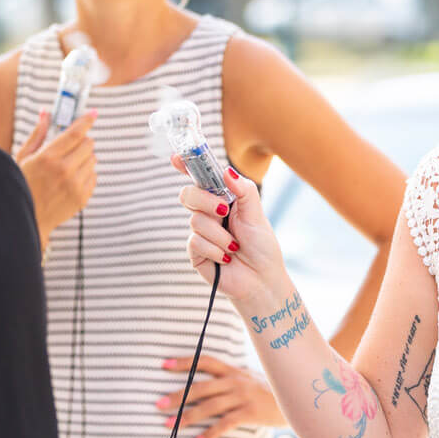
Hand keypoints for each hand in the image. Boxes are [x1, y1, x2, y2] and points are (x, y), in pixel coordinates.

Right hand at [16, 109, 96, 244]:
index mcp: (47, 158)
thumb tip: (45, 113)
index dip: (86, 121)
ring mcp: (75, 186)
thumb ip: (38, 134)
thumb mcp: (23, 158)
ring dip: (84, 158)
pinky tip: (71, 179)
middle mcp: (64, 171)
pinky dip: (86, 174)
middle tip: (70, 147)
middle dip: (81, 141)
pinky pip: (94, 176)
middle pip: (88, 144)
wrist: (25, 219)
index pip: (75, 133)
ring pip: (93, 159)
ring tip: (67, 166)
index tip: (93, 113)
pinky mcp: (82, 198)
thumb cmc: (22, 185)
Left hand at [156, 355, 286, 437]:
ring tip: (169, 426)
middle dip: (177, 395)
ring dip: (187, 416)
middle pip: (201, 386)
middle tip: (157, 405)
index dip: (184, 362)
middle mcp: (235, 381)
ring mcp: (243, 396)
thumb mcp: (250, 379)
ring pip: (209, 406)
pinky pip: (225, 423)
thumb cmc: (269, 392)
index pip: (205, 361)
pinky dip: (210, 433)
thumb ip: (230, 379)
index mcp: (233, 370)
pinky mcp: (250, 413)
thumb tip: (206, 385)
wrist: (298, 400)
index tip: (163, 365)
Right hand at [176, 163, 287, 305]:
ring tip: (234, 247)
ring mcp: (200, 233)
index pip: (201, 178)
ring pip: (195, 221)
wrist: (261, 280)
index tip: (176, 157)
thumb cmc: (262, 246)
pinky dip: (215, 250)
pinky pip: (195, 242)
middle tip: (224, 211)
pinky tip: (226, 259)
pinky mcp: (195, 252)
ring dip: (220, 235)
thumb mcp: (256, 214)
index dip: (186, 165)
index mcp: (222, 199)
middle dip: (206, 201)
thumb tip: (227, 171)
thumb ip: (243, 190)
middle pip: (188, 195)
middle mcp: (208, 213)